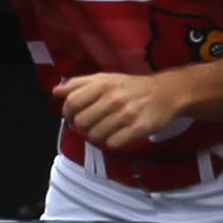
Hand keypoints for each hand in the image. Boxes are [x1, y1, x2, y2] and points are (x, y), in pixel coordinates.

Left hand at [55, 70, 187, 152]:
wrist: (166, 93)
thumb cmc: (130, 87)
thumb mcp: (105, 78)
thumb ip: (79, 84)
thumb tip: (56, 92)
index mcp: (103, 84)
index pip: (72, 102)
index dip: (67, 112)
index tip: (73, 115)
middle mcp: (114, 98)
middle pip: (81, 122)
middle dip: (82, 126)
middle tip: (91, 123)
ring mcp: (127, 114)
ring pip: (95, 135)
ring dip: (97, 135)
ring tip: (105, 128)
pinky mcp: (139, 128)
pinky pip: (113, 143)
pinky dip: (112, 142)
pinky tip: (118, 133)